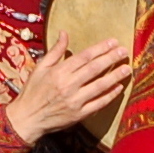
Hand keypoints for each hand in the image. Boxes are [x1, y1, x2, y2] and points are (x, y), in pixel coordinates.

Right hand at [4, 32, 130, 144]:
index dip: (100, 48)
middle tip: (124, 52)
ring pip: (99, 86)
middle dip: (111, 59)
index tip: (113, 42)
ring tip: (127, 69)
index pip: (84, 57)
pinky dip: (109, 96)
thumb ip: (55, 51)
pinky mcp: (78, 115)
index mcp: (58, 72)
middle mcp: (67, 86)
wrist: (26, 119)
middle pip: (94, 69)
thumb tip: (64, 33)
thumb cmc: (32, 92)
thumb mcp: (40, 68)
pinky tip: (118, 88)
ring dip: (115, 77)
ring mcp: (74, 101)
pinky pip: (98, 104)